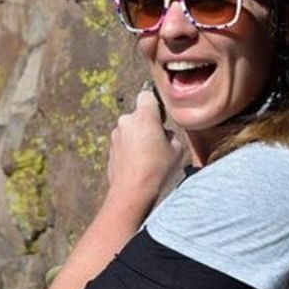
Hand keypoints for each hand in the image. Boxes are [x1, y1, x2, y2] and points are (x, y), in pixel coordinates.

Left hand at [105, 87, 183, 205]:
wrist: (132, 192)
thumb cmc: (157, 170)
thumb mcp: (177, 150)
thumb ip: (170, 135)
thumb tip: (163, 135)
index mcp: (143, 116)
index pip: (147, 96)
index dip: (155, 105)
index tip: (161, 118)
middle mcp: (126, 122)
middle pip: (139, 116)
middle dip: (148, 126)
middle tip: (159, 144)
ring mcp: (115, 136)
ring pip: (130, 131)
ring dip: (138, 139)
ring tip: (149, 159)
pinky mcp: (110, 150)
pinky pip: (123, 144)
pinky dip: (130, 151)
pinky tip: (139, 166)